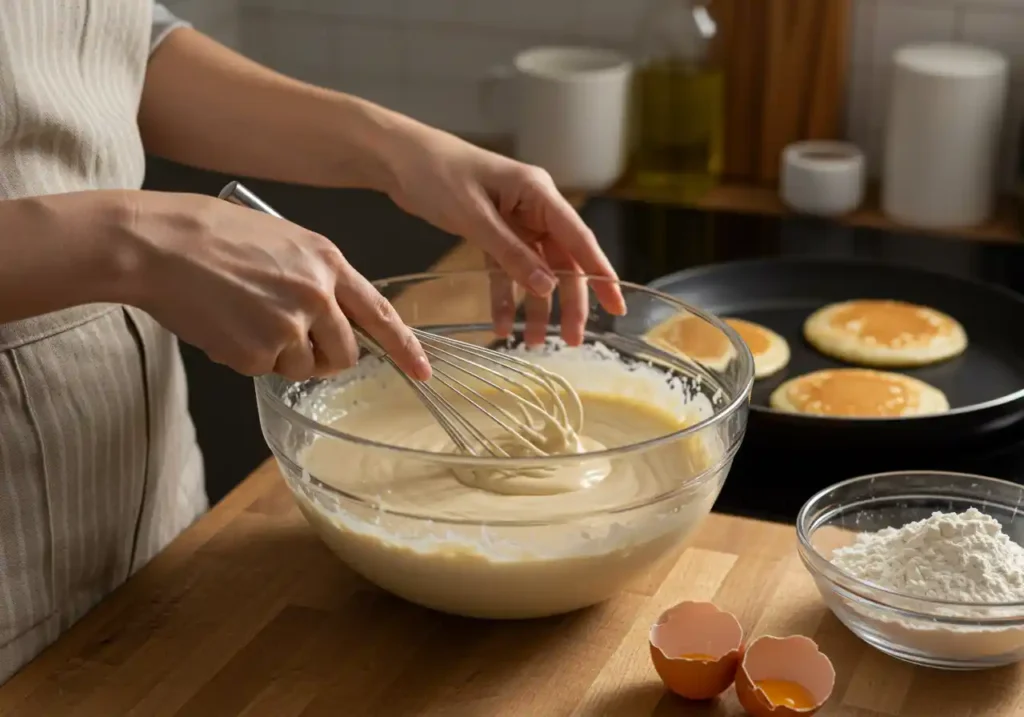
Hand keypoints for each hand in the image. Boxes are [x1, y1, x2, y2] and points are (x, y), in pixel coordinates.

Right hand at [125, 192, 430, 381]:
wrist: (158, 244)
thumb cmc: (209, 235)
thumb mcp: (281, 240)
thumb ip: (315, 276)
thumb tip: (331, 315)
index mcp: (327, 261)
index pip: (379, 311)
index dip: (404, 346)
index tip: (422, 370)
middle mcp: (317, 294)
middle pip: (346, 353)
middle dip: (325, 357)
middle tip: (292, 342)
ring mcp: (290, 325)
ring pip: (304, 366)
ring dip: (280, 357)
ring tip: (245, 319)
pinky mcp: (258, 351)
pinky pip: (264, 371)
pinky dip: (245, 358)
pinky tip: (224, 326)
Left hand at [382, 124, 626, 346]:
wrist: (397, 158)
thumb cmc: (436, 173)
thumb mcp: (474, 216)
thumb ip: (511, 253)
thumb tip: (547, 287)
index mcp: (538, 194)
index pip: (579, 239)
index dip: (600, 274)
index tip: (616, 304)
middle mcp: (534, 208)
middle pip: (562, 261)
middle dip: (568, 302)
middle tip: (573, 340)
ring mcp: (514, 221)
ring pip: (535, 271)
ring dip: (535, 307)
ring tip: (534, 343)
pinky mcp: (493, 231)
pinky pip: (506, 270)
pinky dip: (505, 296)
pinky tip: (501, 325)